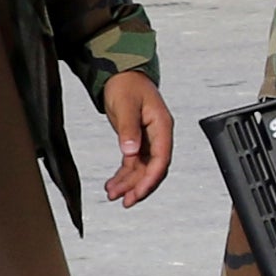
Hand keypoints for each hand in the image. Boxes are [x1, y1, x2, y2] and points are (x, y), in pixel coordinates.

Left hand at [99, 70, 174, 206]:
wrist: (121, 74)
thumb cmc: (127, 84)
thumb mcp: (126, 105)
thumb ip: (129, 129)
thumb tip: (130, 152)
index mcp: (162, 125)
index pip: (161, 158)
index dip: (151, 178)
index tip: (138, 192)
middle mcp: (158, 135)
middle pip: (153, 168)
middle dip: (139, 186)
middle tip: (125, 201)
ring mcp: (148, 139)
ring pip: (142, 169)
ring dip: (129, 183)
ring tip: (113, 195)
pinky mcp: (137, 141)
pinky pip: (133, 164)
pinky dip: (123, 175)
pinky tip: (113, 184)